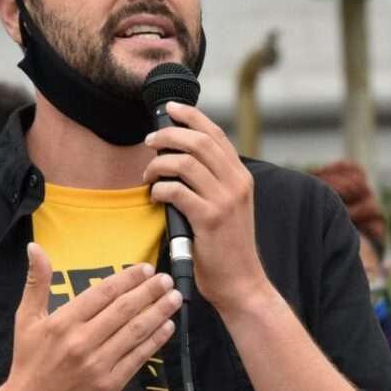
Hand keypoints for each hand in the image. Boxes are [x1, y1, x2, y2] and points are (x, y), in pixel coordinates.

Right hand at [2, 244, 181, 390]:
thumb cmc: (28, 361)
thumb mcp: (25, 319)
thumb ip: (36, 282)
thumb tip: (34, 247)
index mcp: (63, 322)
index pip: (102, 293)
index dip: (126, 279)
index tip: (145, 269)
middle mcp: (82, 341)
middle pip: (123, 310)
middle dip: (149, 292)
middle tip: (166, 279)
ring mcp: (98, 364)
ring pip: (135, 332)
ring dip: (158, 313)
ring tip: (174, 298)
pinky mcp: (110, 385)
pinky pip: (137, 358)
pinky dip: (155, 341)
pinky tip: (167, 327)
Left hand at [142, 101, 268, 314]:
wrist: (241, 282)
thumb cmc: (225, 243)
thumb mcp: (227, 204)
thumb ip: (211, 179)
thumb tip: (178, 153)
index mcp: (241, 176)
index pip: (216, 134)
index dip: (192, 116)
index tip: (171, 108)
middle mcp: (237, 183)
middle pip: (198, 141)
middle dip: (168, 135)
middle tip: (150, 142)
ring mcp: (225, 200)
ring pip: (185, 162)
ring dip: (158, 164)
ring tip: (149, 175)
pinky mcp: (209, 218)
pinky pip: (176, 190)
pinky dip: (160, 188)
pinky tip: (155, 197)